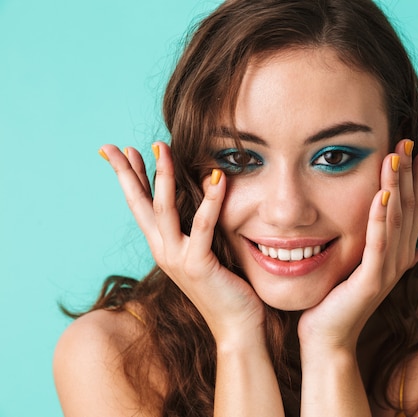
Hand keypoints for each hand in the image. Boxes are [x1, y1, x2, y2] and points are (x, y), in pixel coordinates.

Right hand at [99, 143, 265, 345]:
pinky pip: (202, 226)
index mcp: (164, 247)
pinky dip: (210, 200)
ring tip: (162, 148)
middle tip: (115, 146)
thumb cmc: (227, 288)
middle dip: (126, 173)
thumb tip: (203, 198)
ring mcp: (178, 259)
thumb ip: (199, 230)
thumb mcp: (206, 253)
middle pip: (140, 205)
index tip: (122, 152)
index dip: (130, 179)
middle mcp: (164, 251)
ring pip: (164, 210)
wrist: (236, 327)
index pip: (142, 207)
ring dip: (162, 177)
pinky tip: (216, 177)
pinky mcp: (198, 265)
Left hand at [298, 139, 417, 352]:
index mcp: (399, 254)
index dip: (416, 180)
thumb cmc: (342, 302)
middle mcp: (399, 260)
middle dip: (409, 174)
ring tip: (396, 156)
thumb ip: (398, 253)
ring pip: (395, 220)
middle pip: (408, 208)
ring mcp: (387, 270)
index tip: (417, 151)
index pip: (412, 209)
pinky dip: (380, 218)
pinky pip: (377, 243)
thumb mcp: (372, 271)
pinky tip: (381, 194)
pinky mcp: (371, 281)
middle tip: (409, 141)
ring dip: (397, 186)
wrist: (328, 337)